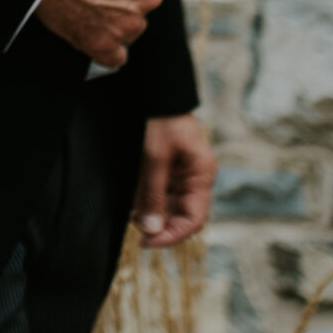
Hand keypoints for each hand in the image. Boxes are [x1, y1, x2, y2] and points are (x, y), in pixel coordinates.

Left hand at [133, 113, 214, 246]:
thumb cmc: (160, 120)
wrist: (155, 91)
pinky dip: (145, 202)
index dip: (173, 234)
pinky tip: (131, 206)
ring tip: (131, 217)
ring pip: (167, 206)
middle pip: (181, 216)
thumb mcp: (155, 157)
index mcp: (201, 176)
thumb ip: (153, 194)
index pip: (194, 219)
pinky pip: (157, 193)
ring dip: (151, 215)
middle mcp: (193, 179)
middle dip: (160, 226)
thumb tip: (151, 229)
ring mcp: (179, 175)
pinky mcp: (164, 169)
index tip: (148, 241)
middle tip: (137, 233)